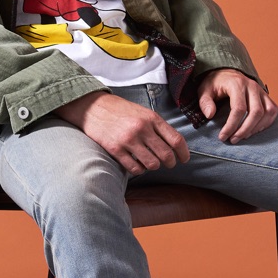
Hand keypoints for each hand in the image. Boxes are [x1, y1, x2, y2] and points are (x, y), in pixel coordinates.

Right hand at [55, 92, 189, 174]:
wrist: (93, 107)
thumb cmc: (120, 110)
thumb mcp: (143, 112)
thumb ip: (157, 126)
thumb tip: (173, 145)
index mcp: (152, 118)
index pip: (176, 140)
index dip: (184, 153)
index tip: (184, 159)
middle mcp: (142, 129)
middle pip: (166, 155)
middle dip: (170, 163)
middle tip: (168, 164)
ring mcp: (128, 140)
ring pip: (152, 164)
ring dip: (154, 166)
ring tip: (150, 163)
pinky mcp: (115, 149)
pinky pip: (134, 168)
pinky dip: (139, 170)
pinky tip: (137, 165)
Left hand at [198, 69, 277, 142]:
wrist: (226, 73)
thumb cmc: (215, 83)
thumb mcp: (204, 90)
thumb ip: (205, 102)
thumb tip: (210, 115)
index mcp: (236, 84)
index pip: (239, 108)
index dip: (232, 125)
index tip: (223, 136)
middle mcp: (252, 86)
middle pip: (256, 112)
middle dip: (245, 130)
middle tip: (233, 140)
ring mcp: (261, 90)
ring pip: (267, 112)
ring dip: (256, 128)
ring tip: (243, 136)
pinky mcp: (266, 95)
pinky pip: (272, 110)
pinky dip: (266, 123)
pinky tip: (254, 130)